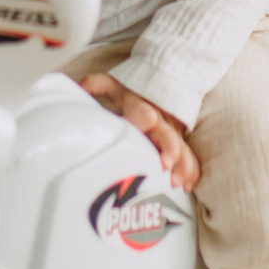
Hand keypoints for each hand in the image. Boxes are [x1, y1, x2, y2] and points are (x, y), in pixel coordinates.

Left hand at [77, 73, 199, 189]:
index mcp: (141, 106)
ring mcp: (171, 133)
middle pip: (167, 135)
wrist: (163, 82)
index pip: (141, 111)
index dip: (141, 118)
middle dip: (168, 149)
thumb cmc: (133, 90)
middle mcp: (159, 121)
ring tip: (175, 182)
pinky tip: (186, 186)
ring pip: (182, 149)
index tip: (145, 122)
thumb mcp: (113, 83)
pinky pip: (189, 157)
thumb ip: (96, 85)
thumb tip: (78, 88)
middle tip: (165, 164)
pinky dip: (190, 171)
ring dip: (181, 165)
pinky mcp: (179, 142)